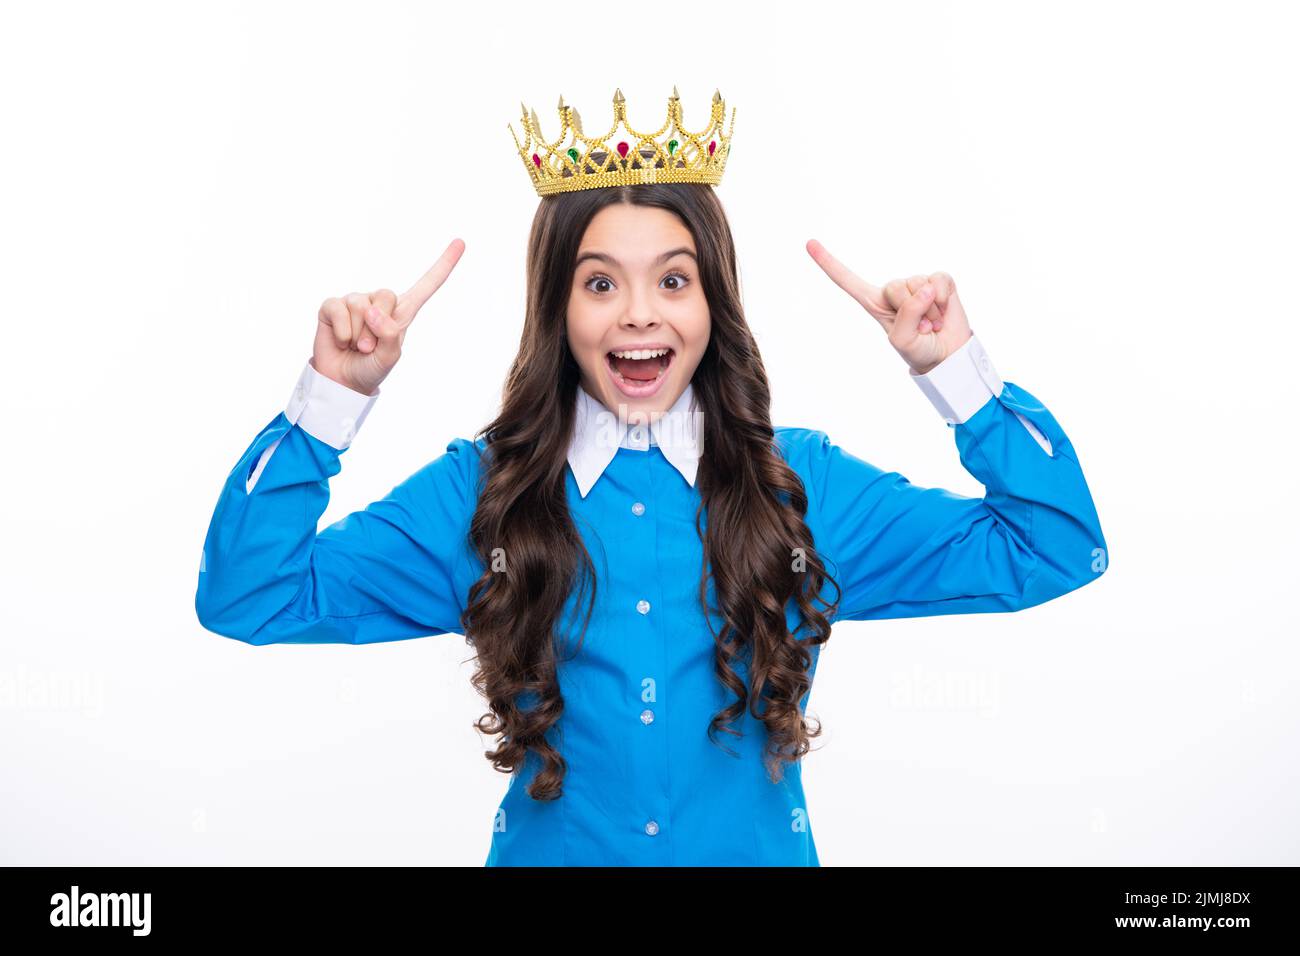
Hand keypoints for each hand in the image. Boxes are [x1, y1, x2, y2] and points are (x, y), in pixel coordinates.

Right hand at [312, 238, 465, 395]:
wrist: (342, 381)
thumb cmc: (370, 368)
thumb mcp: (390, 357)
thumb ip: (390, 334)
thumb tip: (373, 310)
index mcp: (402, 313)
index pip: (425, 286)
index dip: (443, 265)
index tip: (461, 243)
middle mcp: (379, 303)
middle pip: (386, 294)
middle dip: (377, 325)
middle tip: (370, 347)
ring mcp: (356, 302)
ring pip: (360, 305)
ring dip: (358, 333)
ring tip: (356, 346)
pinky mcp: (333, 306)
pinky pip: (338, 308)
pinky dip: (341, 330)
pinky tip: (341, 340)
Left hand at [806, 239, 971, 374]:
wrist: (947, 354)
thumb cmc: (918, 348)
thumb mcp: (903, 340)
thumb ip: (907, 314)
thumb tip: (924, 288)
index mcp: (875, 303)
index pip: (848, 281)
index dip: (829, 263)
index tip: (809, 244)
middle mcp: (893, 291)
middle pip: (895, 287)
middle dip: (911, 310)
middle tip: (920, 327)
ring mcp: (916, 283)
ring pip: (919, 284)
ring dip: (930, 310)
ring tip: (932, 322)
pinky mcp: (938, 280)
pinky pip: (939, 280)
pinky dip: (944, 298)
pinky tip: (944, 309)